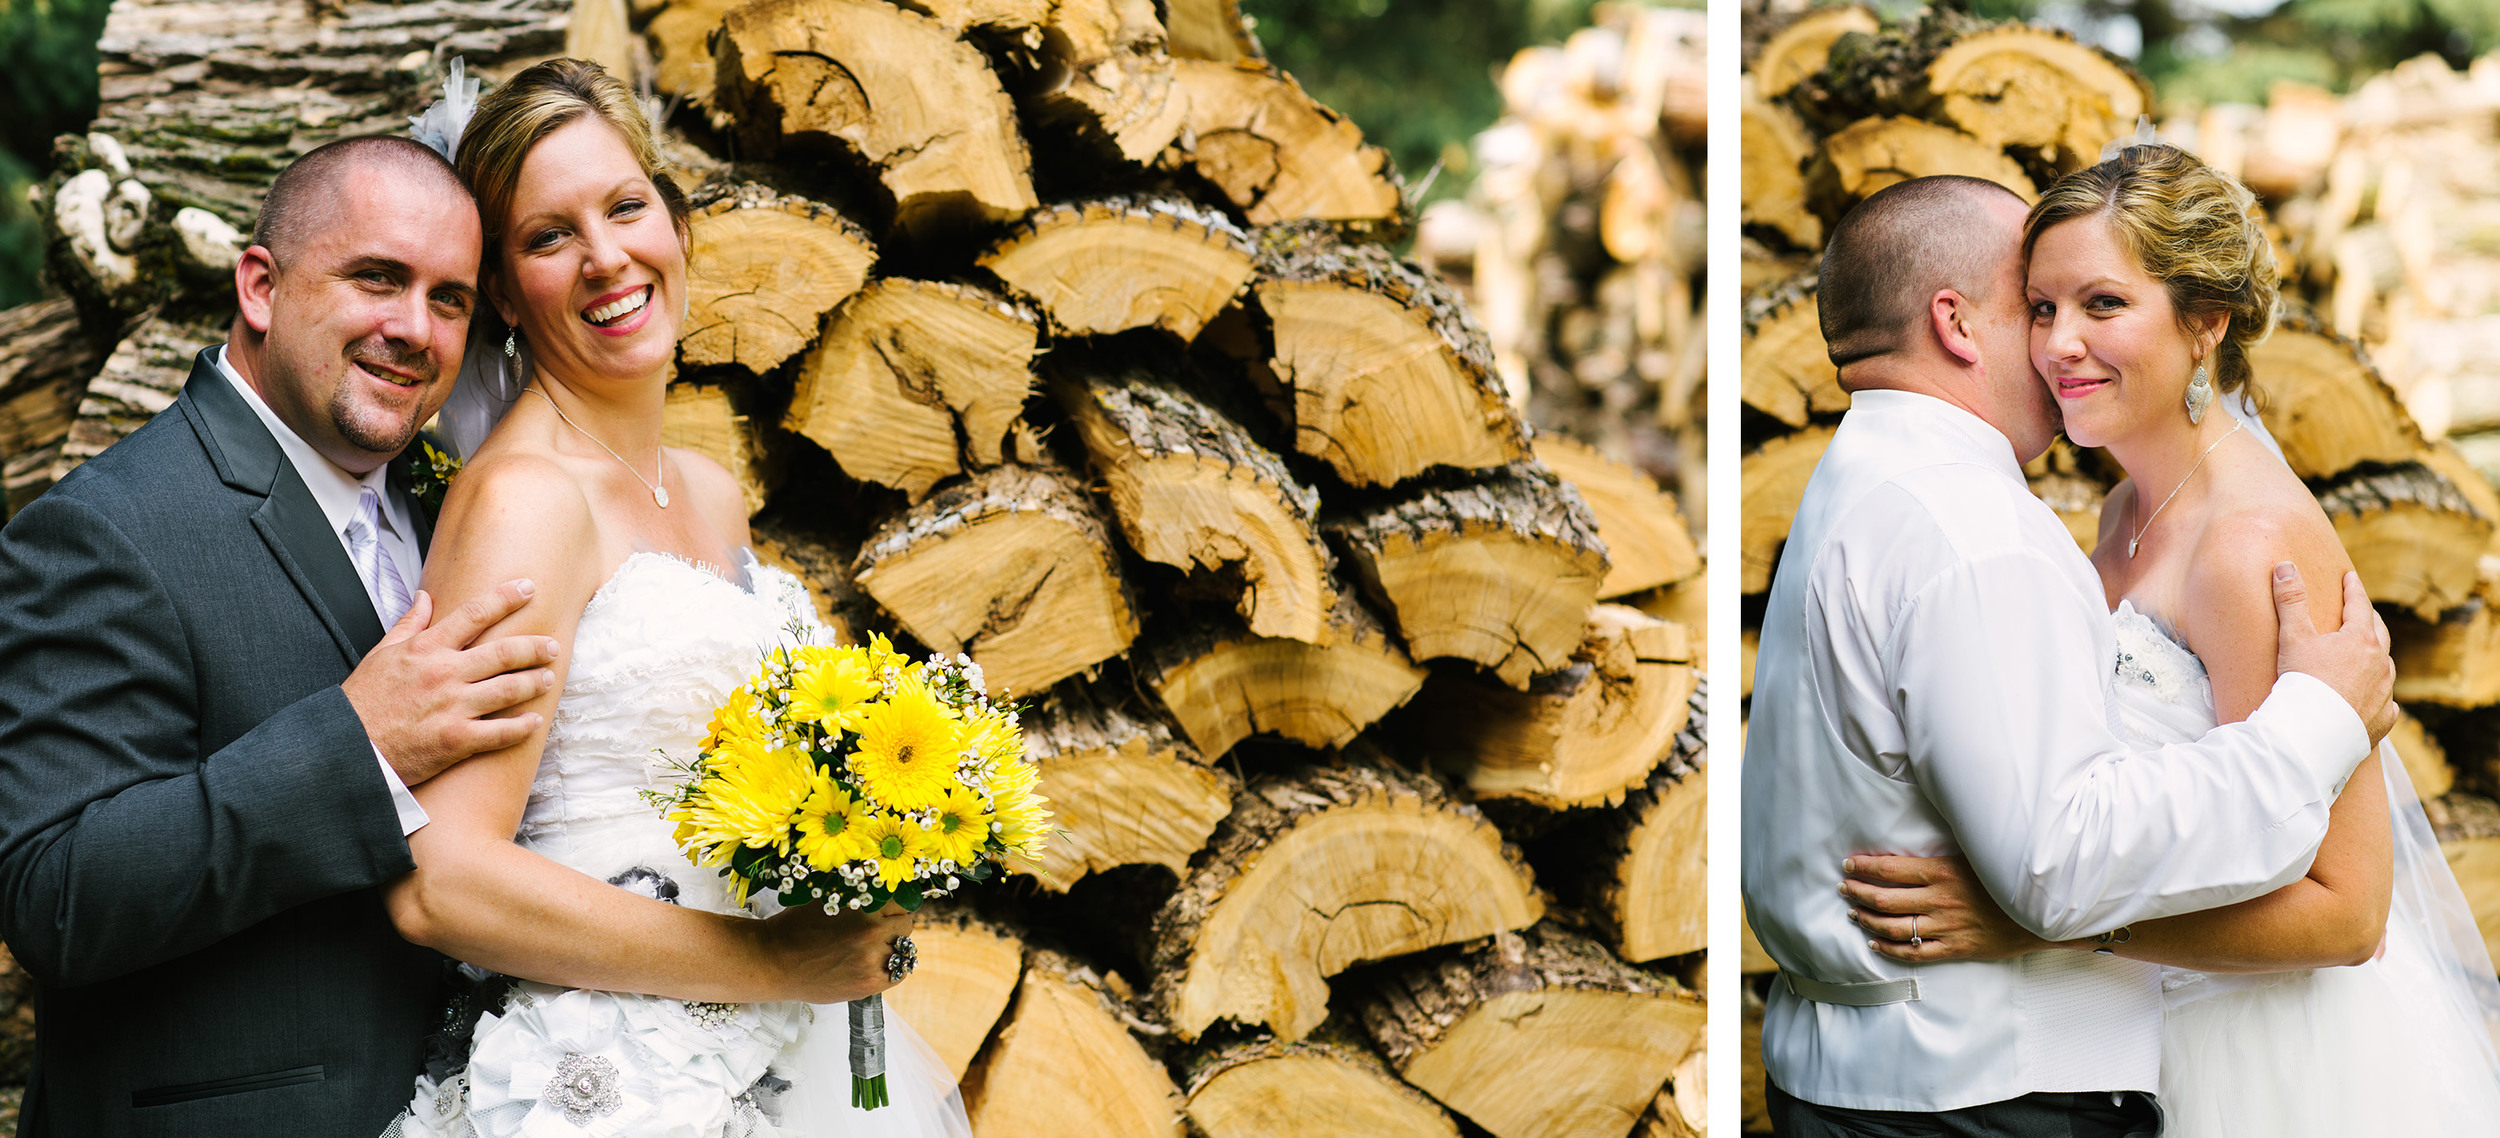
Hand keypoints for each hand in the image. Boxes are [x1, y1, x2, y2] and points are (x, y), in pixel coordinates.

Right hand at [344, 579, 559, 785]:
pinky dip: (522, 727)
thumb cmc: (363, 701)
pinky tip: (534, 722)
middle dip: (534, 646)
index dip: (506, 597)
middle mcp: (443, 674)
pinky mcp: (457, 740)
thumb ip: (408, 624)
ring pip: (508, 689)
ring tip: (548, 678)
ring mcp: (452, 707)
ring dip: (534, 682)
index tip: (528, 588)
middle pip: (503, 651)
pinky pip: (500, 732)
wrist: (347, 747)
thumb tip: (425, 597)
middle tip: (552, 645)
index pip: (474, 613)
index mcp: (426, 649)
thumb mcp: (380, 654)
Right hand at [752, 901, 915, 1003]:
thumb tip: (883, 890)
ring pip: (904, 951)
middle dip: (894, 926)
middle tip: (879, 931)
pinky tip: (874, 964)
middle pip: (905, 925)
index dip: (893, 907)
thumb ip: (858, 896)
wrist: (774, 961)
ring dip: (892, 948)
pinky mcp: (867, 983)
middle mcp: (872, 932)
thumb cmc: (797, 928)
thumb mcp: (829, 898)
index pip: (901, 903)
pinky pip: (898, 974)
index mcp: (864, 907)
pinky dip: (892, 968)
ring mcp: (871, 960)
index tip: (887, 912)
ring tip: (872, 949)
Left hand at [1840, 854, 2055, 962]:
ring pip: (1893, 928)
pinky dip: (1889, 949)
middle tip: (1843, 888)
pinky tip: (1874, 942)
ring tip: (1853, 914)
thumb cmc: (2004, 880)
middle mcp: (1939, 900)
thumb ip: (1941, 855)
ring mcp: (1945, 927)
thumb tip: (1909, 847)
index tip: (1848, 865)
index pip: (1890, 869)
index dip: (1864, 867)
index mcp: (1942, 873)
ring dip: (1867, 920)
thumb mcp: (1973, 857)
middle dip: (1857, 893)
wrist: (2040, 913)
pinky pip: (1913, 952)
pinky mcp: (1954, 948)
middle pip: (1884, 899)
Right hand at [2271, 565, 2395, 745]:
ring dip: (2377, 658)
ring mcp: (2385, 693)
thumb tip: (2285, 565)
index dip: (2353, 589)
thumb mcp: (2293, 637)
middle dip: (2370, 620)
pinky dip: (2381, 697)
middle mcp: (2380, 664)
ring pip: (2386, 668)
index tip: (2350, 577)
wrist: (2312, 734)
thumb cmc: (2302, 682)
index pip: (2360, 605)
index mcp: (2361, 640)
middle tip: (2363, 612)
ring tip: (2369, 655)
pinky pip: (2388, 703)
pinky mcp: (2382, 719)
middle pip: (2379, 634)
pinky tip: (2375, 699)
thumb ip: (2290, 600)